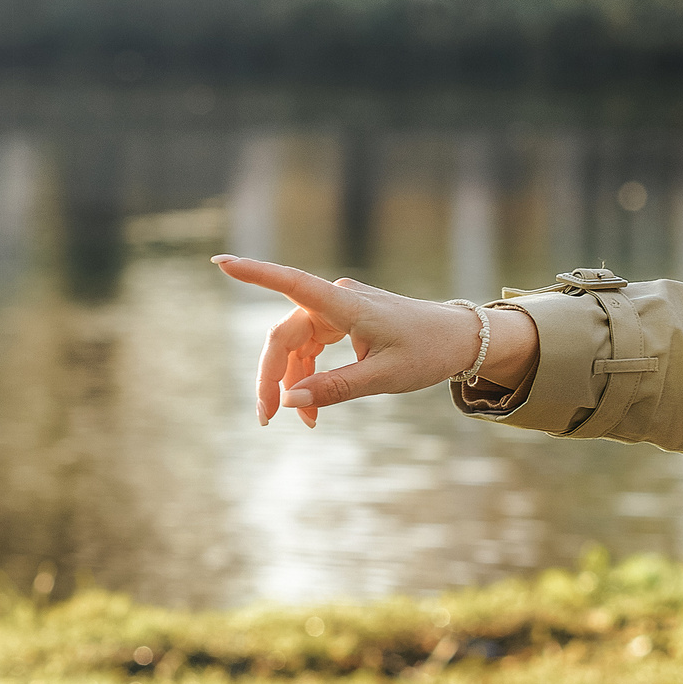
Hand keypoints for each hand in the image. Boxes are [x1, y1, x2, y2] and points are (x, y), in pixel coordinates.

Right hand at [213, 255, 538, 425]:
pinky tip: (312, 407)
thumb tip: (290, 399)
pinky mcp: (344, 321)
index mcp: (347, 304)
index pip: (292, 283)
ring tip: (303, 421)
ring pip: (296, 345)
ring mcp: (339, 310)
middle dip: (272, 377)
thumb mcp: (385, 377)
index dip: (255, 273)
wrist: (461, 339)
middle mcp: (338, 300)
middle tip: (266, 418)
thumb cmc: (429, 352)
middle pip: (285, 336)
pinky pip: (313, 348)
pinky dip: (310, 376)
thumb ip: (337, 387)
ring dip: (293, 381)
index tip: (221, 262)